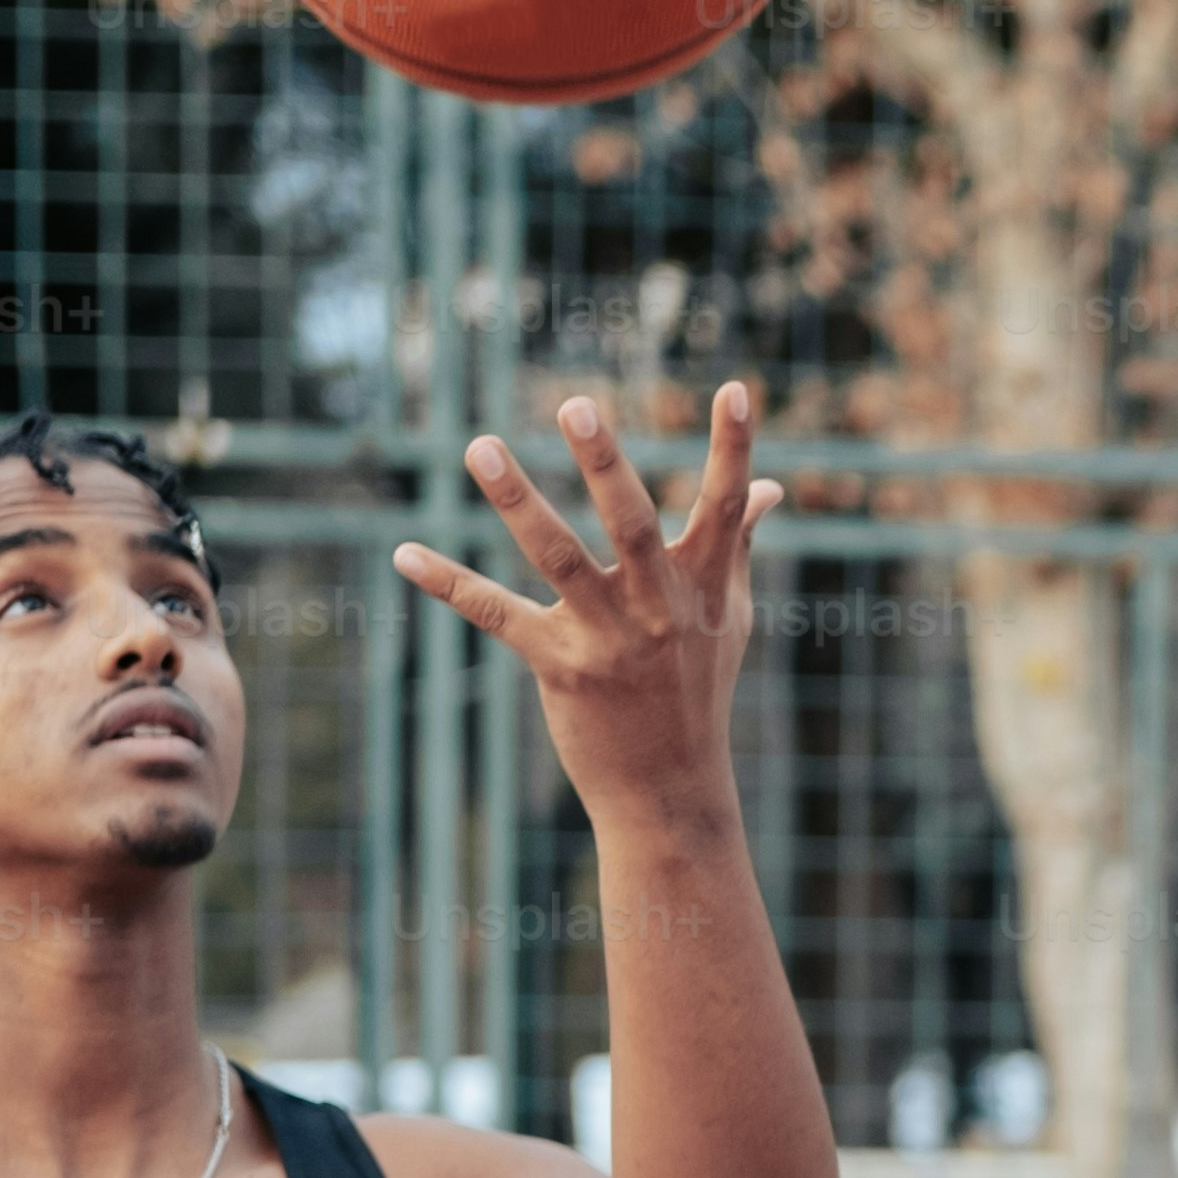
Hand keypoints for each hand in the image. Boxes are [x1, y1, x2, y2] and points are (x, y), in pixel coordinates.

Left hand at [397, 386, 777, 817]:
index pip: (725, 506)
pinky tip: (404, 553)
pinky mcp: (560, 667)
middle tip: (577, 405)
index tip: (735, 389)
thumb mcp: (728, 617)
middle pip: (633, 523)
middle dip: (605, 464)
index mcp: (702, 586)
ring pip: (558, 557)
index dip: (734, 448)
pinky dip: (449, 584)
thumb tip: (773, 491)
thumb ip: (739, 544)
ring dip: (517, 501)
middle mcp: (659, 608)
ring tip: (479, 446)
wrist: (671, 788)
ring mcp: (609, 638)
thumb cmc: (699, 689)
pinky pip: (498, 615)